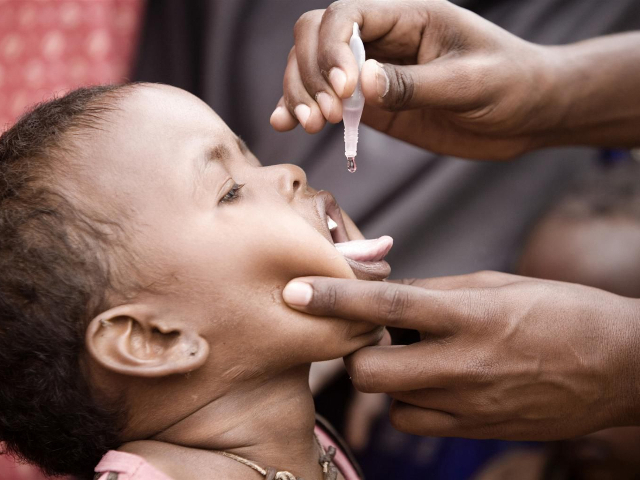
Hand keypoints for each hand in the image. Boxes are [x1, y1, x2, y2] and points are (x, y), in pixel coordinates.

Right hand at [270, 0, 559, 159]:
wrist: (529, 114)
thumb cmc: (512, 86)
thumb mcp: (469, 84)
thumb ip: (414, 84)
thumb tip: (360, 84)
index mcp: (409, 16)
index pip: (346, 14)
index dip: (332, 48)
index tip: (345, 92)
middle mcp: (383, 38)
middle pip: (316, 36)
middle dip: (309, 72)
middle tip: (326, 116)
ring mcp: (373, 72)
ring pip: (312, 67)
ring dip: (299, 93)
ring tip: (308, 126)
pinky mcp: (372, 104)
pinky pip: (327, 100)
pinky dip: (301, 108)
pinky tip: (285, 122)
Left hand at [282, 271, 639, 439]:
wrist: (620, 365)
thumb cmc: (561, 310)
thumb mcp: (498, 284)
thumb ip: (436, 292)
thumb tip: (387, 294)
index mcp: (470, 315)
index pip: (386, 306)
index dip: (334, 298)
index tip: (294, 290)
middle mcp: (464, 364)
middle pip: (368, 371)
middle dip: (353, 352)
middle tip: (368, 335)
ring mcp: (470, 406)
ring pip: (389, 402)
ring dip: (384, 379)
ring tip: (411, 357)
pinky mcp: (477, 432)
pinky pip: (415, 424)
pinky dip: (408, 404)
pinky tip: (430, 383)